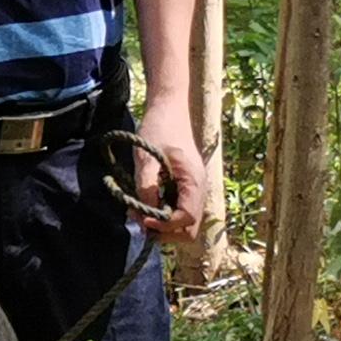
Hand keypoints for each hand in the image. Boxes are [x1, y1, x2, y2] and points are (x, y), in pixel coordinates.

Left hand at [127, 93, 210, 244]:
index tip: (143, 218)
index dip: (165, 225)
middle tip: (141, 221)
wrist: (169, 109)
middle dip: (166, 231)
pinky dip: (165, 214)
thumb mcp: (146, 156)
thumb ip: (146, 186)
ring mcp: (194, 189)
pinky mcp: (186, 187)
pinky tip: (146, 204)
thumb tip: (145, 213)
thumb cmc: (159, 128)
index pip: (186, 219)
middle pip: (190, 228)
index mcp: (194, 181)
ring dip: (164, 225)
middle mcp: (199, 189)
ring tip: (141, 213)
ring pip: (185, 223)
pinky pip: (180, 210)